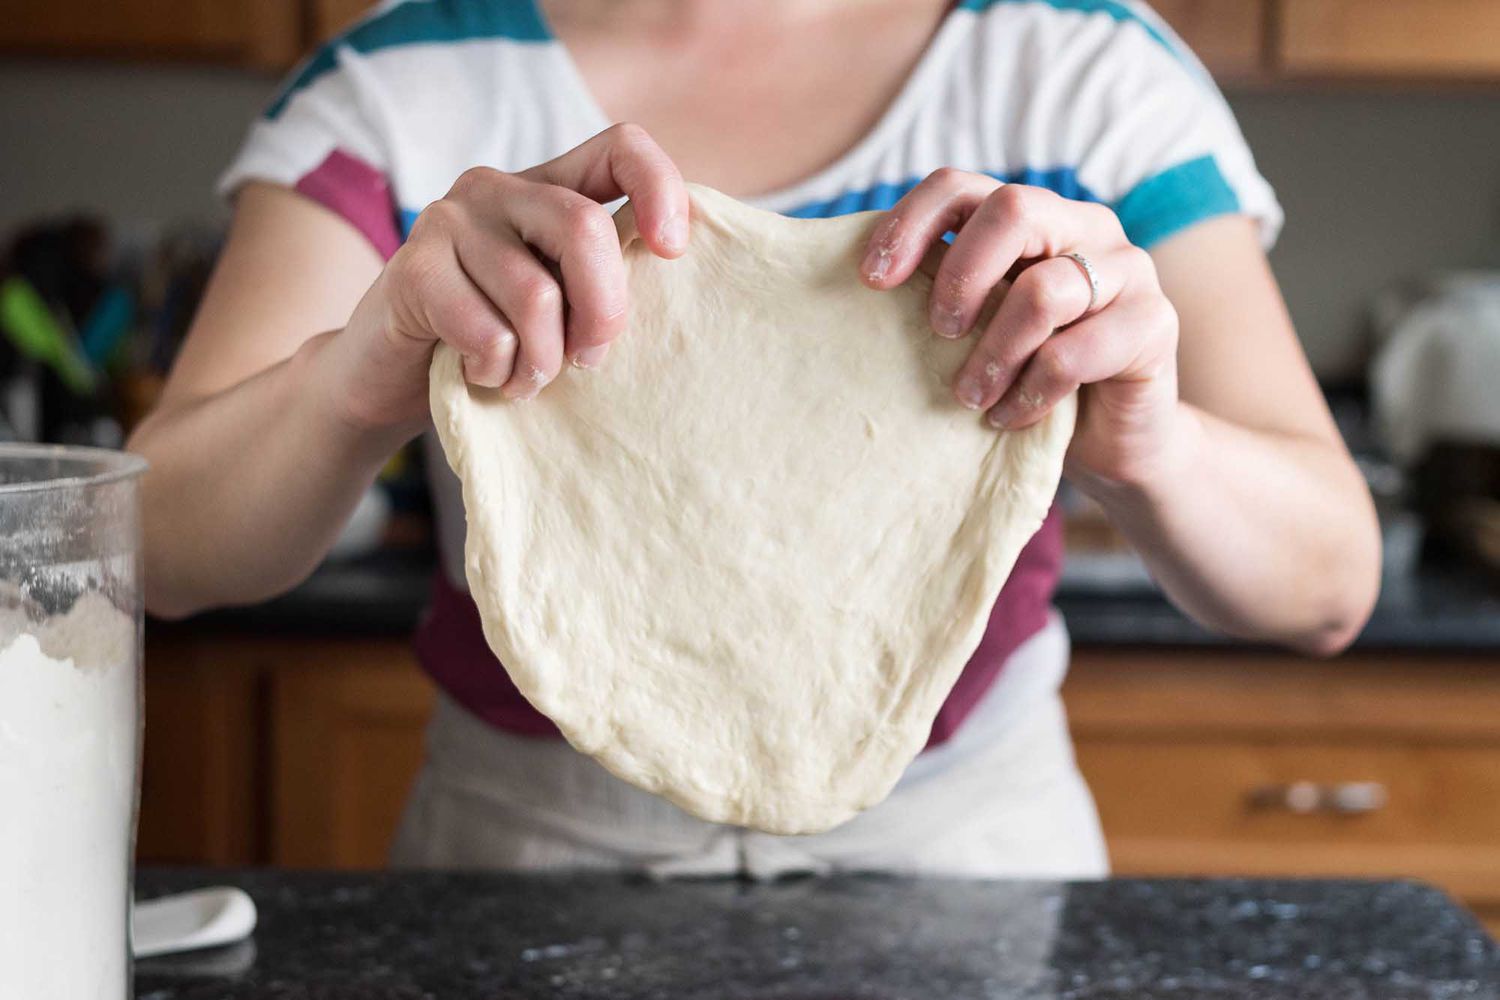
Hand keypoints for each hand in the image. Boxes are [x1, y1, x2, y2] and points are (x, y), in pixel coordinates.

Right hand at [330, 124, 688, 431]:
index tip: (671, 253)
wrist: (386, 380)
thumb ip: (601, 282)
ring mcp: (448, 221)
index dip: (660, 189)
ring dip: (543, 362)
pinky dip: (497, 372)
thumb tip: (670, 284)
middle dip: (602, 311)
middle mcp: (496, 188)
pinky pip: (488, 332)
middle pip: (584, 229)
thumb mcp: (560, 308)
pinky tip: (482, 377)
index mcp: (546, 189)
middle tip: (587, 361)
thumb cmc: (492, 344)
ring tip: (526, 380)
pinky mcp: (411, 270)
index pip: (621, 148)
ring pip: (536, 295)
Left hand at [859, 168, 1182, 487]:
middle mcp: (1083, 227)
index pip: (960, 187)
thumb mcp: (978, 331)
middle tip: (939, 332)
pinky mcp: (1154, 324)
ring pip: (1043, 291)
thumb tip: (859, 286)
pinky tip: (1008, 417)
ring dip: (993, 353)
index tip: (872, 280)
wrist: (1115, 441)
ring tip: (970, 397)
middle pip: (1012, 209)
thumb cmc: (1028, 379)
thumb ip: (944, 298)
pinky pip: (1073, 354)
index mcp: (1031, 218)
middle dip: (961, 276)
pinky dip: (1029, 393)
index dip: (911, 223)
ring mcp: (1128, 270)